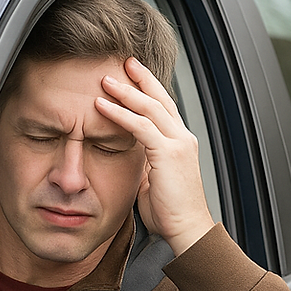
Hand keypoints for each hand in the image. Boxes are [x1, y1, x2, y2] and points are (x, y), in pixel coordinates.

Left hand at [96, 57, 214, 254]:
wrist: (187, 229)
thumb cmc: (171, 212)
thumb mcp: (154, 181)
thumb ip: (145, 163)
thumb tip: (129, 156)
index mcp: (181, 144)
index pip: (165, 108)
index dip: (149, 89)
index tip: (133, 74)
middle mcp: (183, 138)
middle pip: (161, 99)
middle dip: (141, 78)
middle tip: (123, 61)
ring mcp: (178, 144)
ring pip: (150, 107)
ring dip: (125, 91)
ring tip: (105, 79)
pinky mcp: (169, 154)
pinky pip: (140, 126)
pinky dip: (119, 113)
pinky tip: (102, 105)